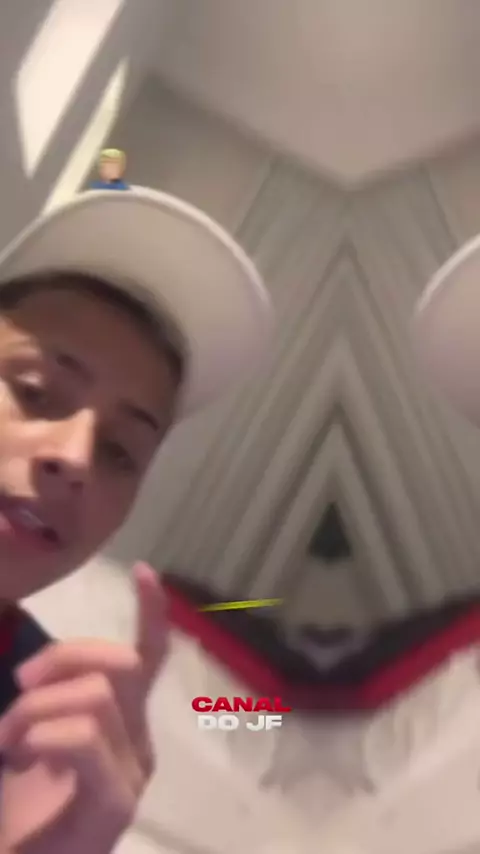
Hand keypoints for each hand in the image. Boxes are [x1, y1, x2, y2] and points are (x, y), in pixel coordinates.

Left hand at [0, 562, 167, 853]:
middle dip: (62, 660)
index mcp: (123, 722)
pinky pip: (85, 739)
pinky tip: (21, 757)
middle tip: (18, 687)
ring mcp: (130, 775)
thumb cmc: (22, 805)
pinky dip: (42, 734)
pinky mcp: (116, 804)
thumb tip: (38, 665)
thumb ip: (49, 696)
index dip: (152, 614)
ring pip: (96, 698)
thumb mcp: (32, 733)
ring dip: (35, 708)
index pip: (148, 659)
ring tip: (6, 742)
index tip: (146, 572)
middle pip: (118, 664)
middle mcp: (138, 742)